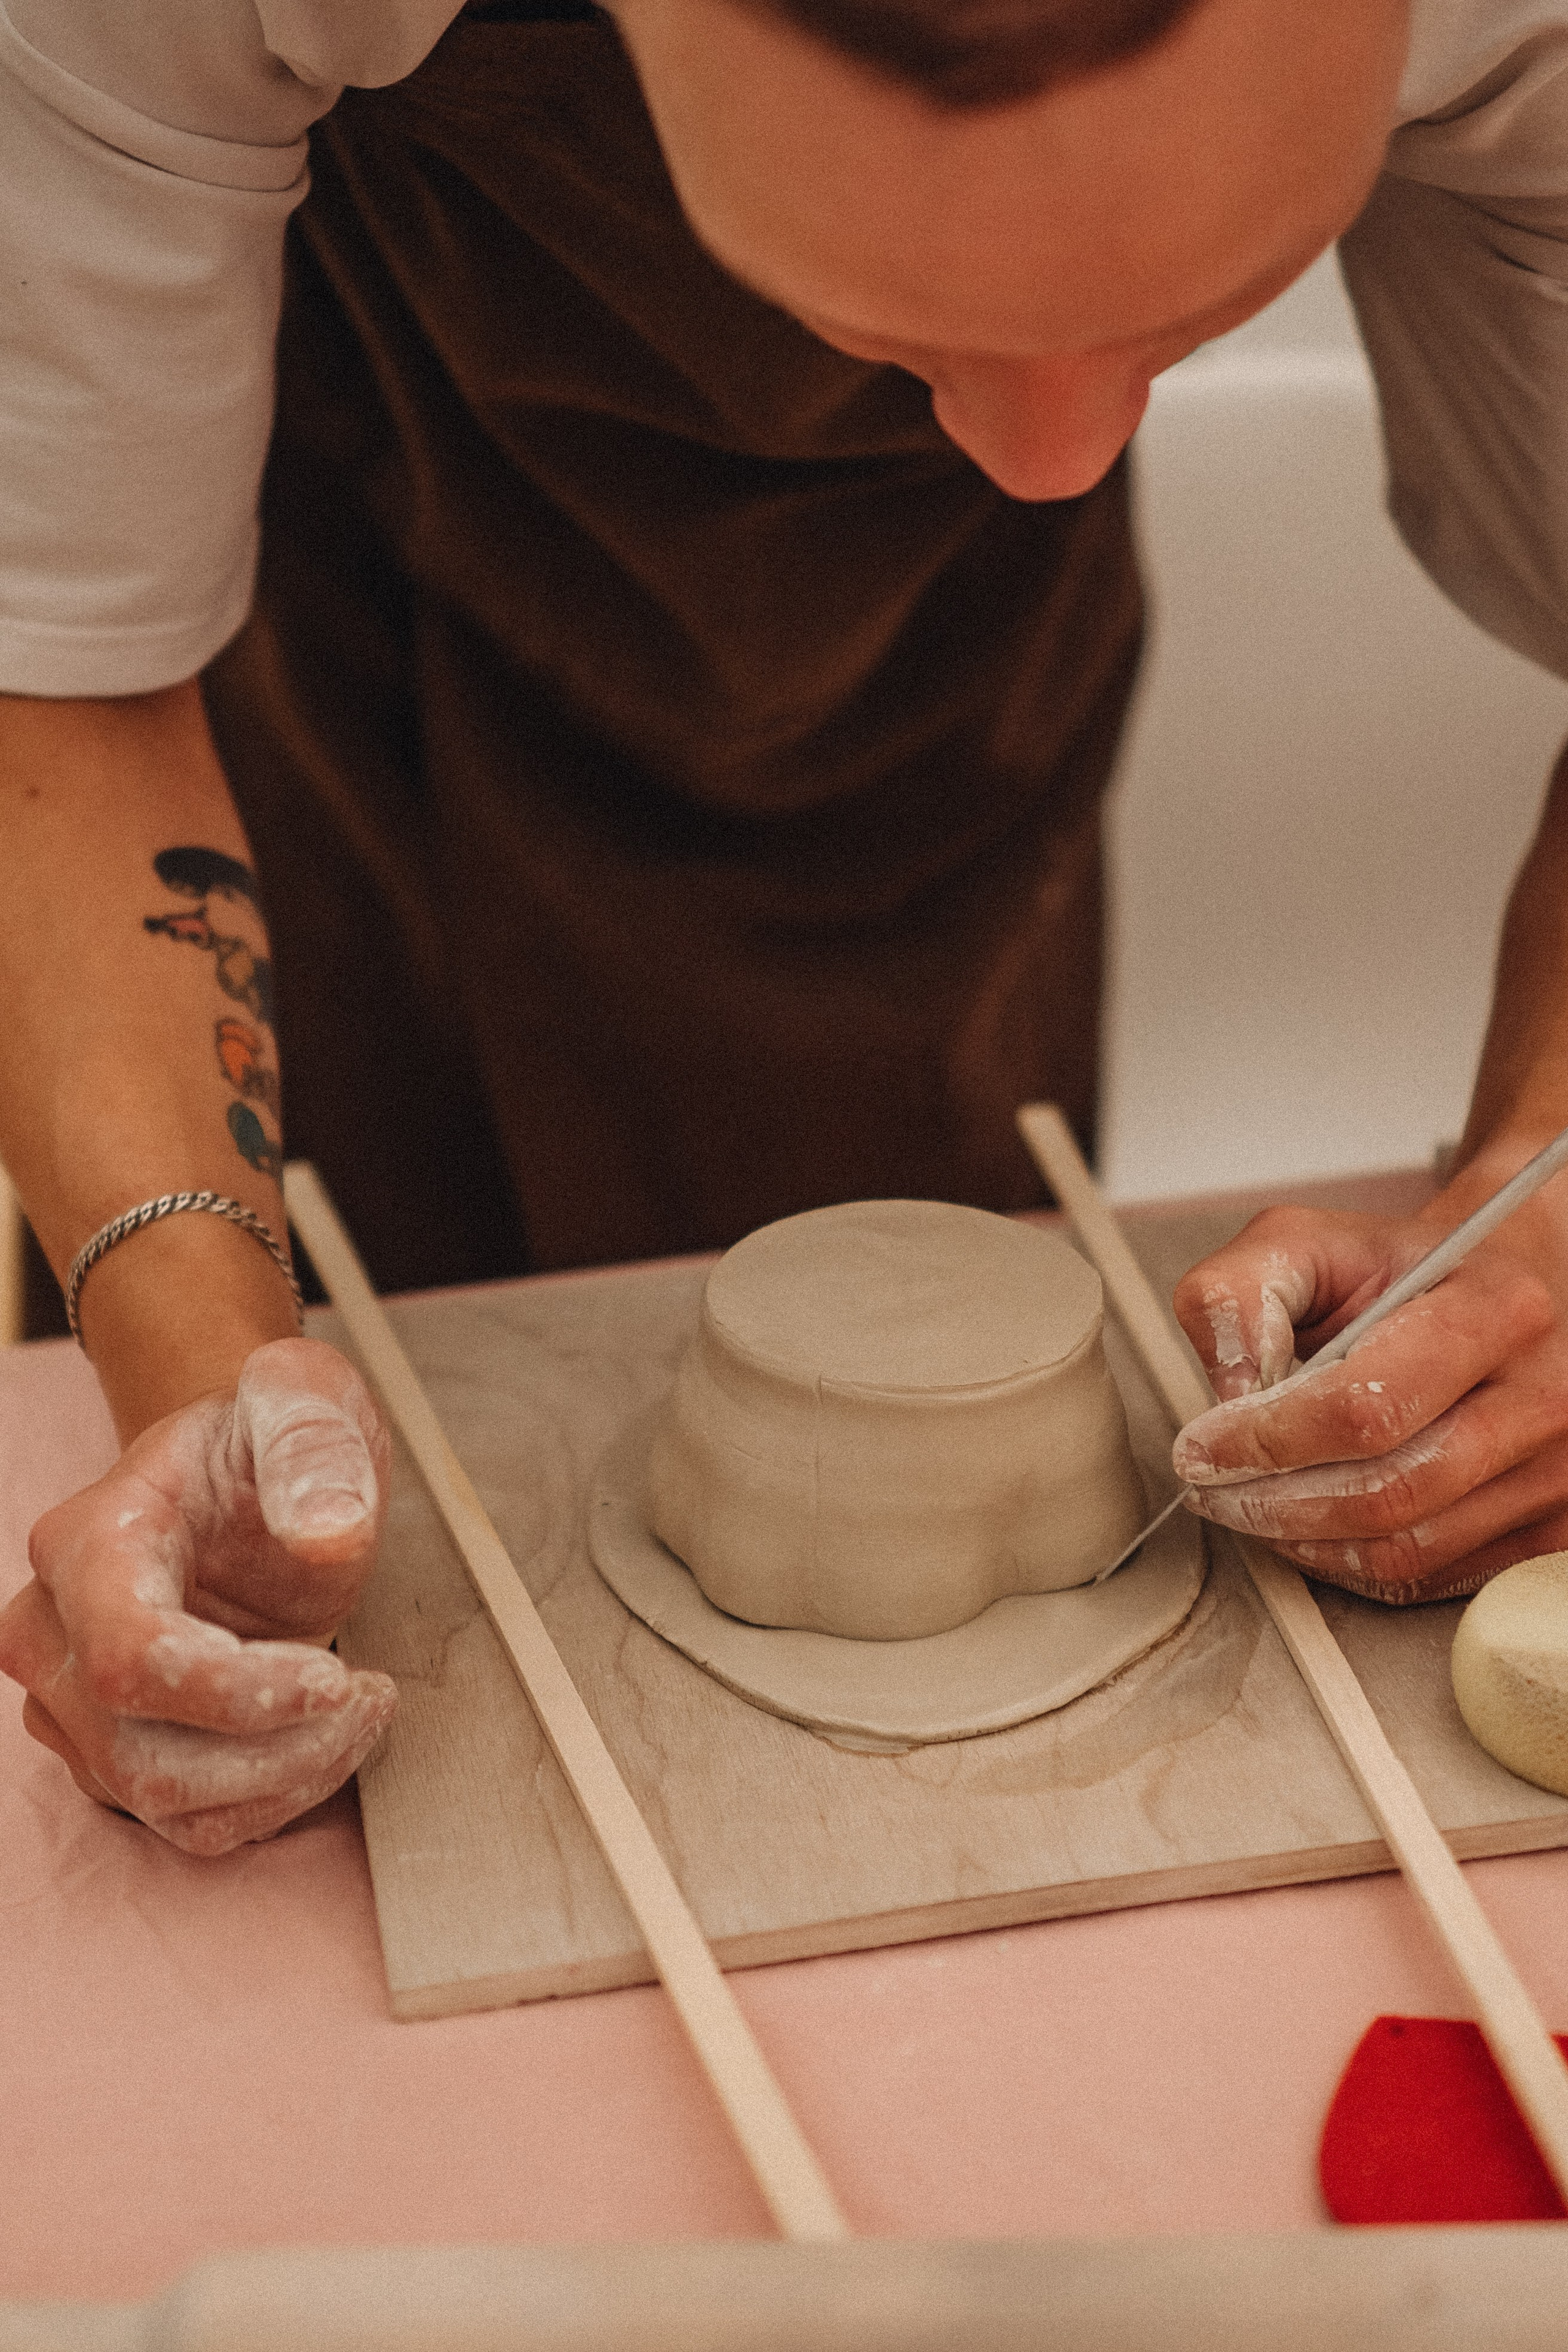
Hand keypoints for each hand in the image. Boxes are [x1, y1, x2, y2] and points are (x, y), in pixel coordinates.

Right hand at [0, 1336, 396, 1852]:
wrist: (246, 1467)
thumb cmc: (267, 1434)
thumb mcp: (307, 1399)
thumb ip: (313, 1444)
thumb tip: (326, 1533)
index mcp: (89, 1539)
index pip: (130, 1655)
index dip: (235, 1691)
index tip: (336, 1678)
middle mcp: (55, 1629)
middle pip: (139, 1750)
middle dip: (275, 1747)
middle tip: (370, 1696)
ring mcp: (74, 1699)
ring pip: (161, 1799)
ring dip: (283, 1779)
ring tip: (362, 1711)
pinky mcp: (115, 1749)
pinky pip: (187, 1820)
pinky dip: (271, 1800)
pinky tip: (326, 1741)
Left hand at [1168, 1185, 1567, 1602]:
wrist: (1500, 1288)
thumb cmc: (1405, 1271)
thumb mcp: (1305, 1244)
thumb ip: (1241, 1295)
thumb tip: (1230, 1393)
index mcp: (1492, 1308)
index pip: (1366, 1407)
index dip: (1269, 1440)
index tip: (1203, 1448)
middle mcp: (1542, 1393)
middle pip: (1388, 1491)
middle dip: (1276, 1504)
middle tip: (1213, 1491)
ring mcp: (1555, 1468)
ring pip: (1408, 1548)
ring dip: (1306, 1542)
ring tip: (1250, 1509)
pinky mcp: (1548, 1523)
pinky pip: (1433, 1576)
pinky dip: (1353, 1567)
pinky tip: (1311, 1530)